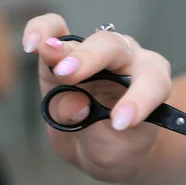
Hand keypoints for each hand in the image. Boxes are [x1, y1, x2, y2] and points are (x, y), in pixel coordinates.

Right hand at [22, 14, 171, 181]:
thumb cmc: (118, 146)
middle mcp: (127, 61)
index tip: (120, 122)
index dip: (138, 99)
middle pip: (114, 48)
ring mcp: (95, 56)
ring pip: (83, 41)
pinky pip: (54, 31)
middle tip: (69, 75)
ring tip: (48, 57)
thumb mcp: (115, 152)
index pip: (152, 82)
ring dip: (64, 51)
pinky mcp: (64, 56)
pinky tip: (32, 44)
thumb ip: (95, 131)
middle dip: (92, 58)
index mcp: (153, 82)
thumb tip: (72, 104)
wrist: (102, 146)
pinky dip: (41, 32)